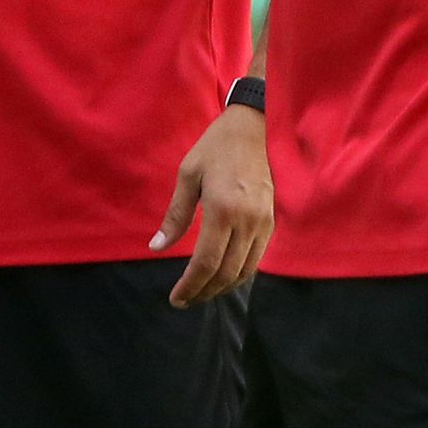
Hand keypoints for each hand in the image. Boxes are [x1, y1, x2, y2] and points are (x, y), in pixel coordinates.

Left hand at [150, 106, 273, 308]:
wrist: (255, 127)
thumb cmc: (216, 147)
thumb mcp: (188, 175)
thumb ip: (175, 215)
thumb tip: (157, 248)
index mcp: (222, 209)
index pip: (206, 262)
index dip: (190, 286)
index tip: (176, 298)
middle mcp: (247, 221)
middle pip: (226, 273)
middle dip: (203, 293)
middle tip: (184, 300)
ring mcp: (263, 223)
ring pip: (244, 271)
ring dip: (221, 288)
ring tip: (201, 293)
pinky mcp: (271, 221)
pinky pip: (256, 259)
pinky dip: (238, 274)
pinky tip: (222, 276)